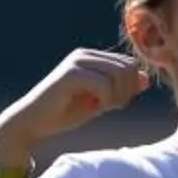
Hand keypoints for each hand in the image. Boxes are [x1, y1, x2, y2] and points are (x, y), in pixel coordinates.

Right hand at [0, 48, 150, 159]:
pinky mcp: (71, 73)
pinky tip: (93, 107)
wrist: (32, 123)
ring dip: (118, 95)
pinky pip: (104, 84)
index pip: (128, 64)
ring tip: (103, 107)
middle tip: (112, 107)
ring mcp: (77, 62)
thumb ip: (120, 90)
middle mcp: (84, 55)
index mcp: (91, 58)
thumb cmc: (64, 113)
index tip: (116, 104)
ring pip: (120, 73)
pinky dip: (105, 100)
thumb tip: (145, 80)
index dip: (130, 86)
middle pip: (128, 67)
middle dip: (127, 91)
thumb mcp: (99, 102)